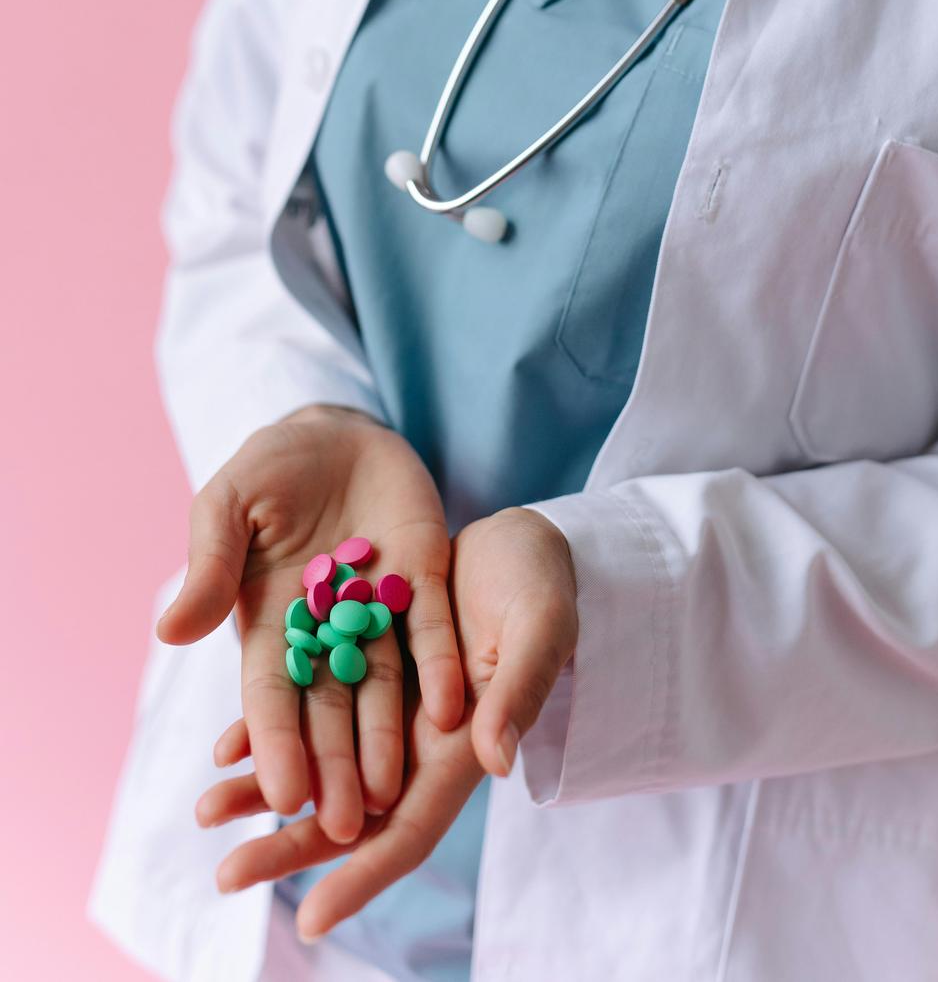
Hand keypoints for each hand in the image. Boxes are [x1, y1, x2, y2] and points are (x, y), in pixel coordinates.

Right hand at [155, 403, 464, 840]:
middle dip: (332, 764)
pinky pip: (432, 631)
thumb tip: (169, 631)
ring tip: (389, 794)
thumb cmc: (269, 468)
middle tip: (341, 825)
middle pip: (330, 707)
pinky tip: (451, 708)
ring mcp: (378, 609)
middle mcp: (327, 629)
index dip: (276, 742)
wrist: (337, 430)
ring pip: (383, 685)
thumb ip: (209, 564)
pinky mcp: (423, 580)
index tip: (282, 792)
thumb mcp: (227, 505)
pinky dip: (439, 668)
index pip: (271, 693)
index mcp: (270, 620)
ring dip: (385, 738)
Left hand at [193, 506, 577, 943]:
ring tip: (204, 810)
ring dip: (263, 790)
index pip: (408, 831)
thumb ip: (521, 690)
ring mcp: (386, 707)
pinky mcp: (363, 663)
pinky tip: (223, 744)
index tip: (308, 919)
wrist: (518, 542)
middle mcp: (416, 743)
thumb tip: (497, 761)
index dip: (361, 876)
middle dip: (289, 849)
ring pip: (320, 766)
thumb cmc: (542, 586)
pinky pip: (309, 708)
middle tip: (226, 876)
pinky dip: (269, 728)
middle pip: (348, 814)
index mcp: (462, 749)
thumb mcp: (541, 629)